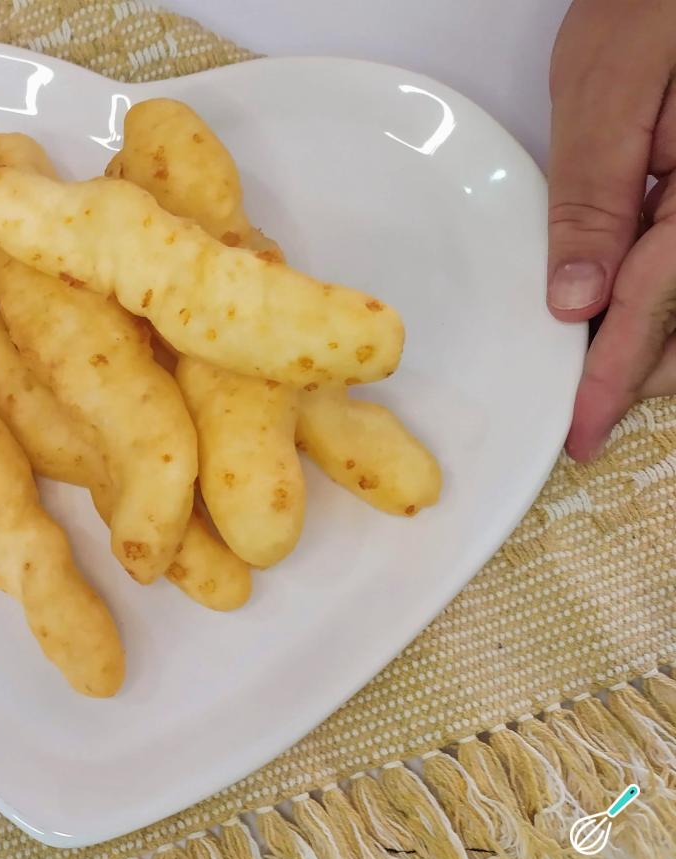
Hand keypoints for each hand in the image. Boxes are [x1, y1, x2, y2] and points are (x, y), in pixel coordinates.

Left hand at [548, 0, 675, 460]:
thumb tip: (576, 300)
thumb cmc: (654, 3)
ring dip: (660, 342)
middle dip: (642, 371)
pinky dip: (669, 302)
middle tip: (586, 405)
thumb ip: (595, 197)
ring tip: (606, 371)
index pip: (658, 304)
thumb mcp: (609, 90)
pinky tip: (631, 309)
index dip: (617, 377)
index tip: (583, 431)